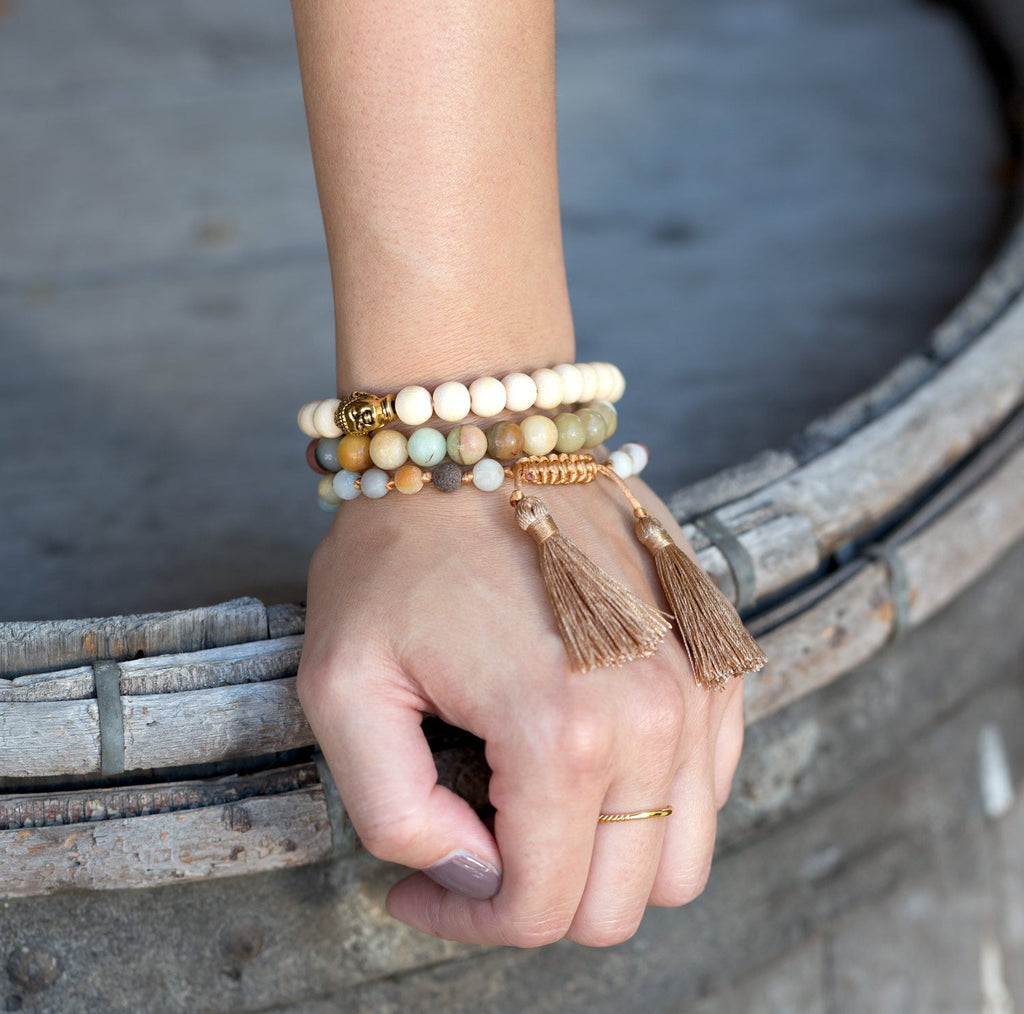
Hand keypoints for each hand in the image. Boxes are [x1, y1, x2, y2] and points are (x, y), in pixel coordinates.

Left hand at [297, 475, 744, 946]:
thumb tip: (471, 871)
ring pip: (681, 855)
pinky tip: (585, 759)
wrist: (481, 440)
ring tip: (530, 810)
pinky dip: (652, 801)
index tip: (418, 889)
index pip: (541, 909)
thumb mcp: (344, 685)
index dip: (469, 921)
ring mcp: (699, 683)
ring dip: (603, 859)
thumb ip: (395, 813)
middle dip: (538, 899)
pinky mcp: (714, 655)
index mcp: (562, 733)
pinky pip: (710, 782)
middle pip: (622, 902)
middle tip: (472, 848)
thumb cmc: (402, 552)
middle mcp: (656, 716)